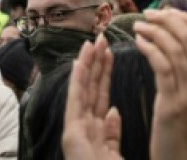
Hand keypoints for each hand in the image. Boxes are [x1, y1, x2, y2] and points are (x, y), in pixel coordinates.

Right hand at [62, 37, 123, 159]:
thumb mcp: (114, 153)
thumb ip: (112, 132)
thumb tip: (113, 111)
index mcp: (95, 132)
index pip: (100, 96)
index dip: (104, 73)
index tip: (108, 51)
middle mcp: (82, 129)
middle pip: (90, 89)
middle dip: (95, 63)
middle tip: (100, 37)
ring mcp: (75, 131)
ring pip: (82, 91)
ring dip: (86, 65)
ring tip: (91, 43)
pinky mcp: (72, 135)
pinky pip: (76, 102)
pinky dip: (77, 82)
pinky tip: (79, 63)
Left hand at [134, 9, 186, 159]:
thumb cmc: (180, 135)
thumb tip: (177, 56)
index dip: (185, 19)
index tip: (167, 11)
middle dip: (169, 19)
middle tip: (149, 13)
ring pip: (176, 48)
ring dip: (156, 31)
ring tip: (139, 26)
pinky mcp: (172, 104)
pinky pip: (163, 67)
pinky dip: (150, 49)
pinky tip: (138, 43)